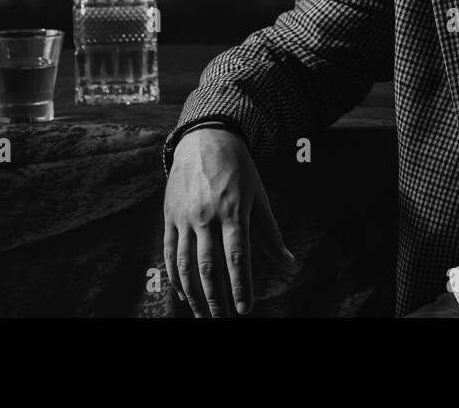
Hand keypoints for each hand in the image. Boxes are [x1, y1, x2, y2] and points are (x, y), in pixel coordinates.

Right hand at [163, 127, 293, 316]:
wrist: (205, 138)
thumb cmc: (239, 169)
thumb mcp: (259, 196)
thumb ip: (270, 233)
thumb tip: (288, 262)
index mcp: (233, 212)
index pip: (237, 257)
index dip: (240, 286)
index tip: (244, 310)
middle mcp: (206, 216)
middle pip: (209, 266)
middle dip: (215, 298)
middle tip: (222, 320)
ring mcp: (185, 217)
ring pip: (185, 264)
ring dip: (193, 294)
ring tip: (203, 315)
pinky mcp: (169, 216)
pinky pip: (170, 251)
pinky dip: (174, 276)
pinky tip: (183, 294)